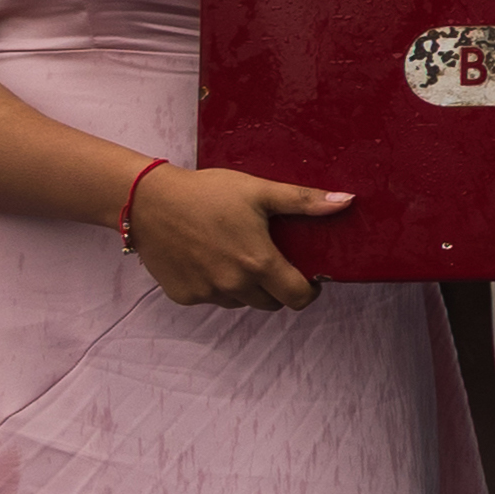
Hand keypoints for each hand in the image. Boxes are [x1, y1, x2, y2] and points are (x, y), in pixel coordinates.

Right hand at [127, 164, 351, 308]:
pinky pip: (211, 298)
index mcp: (257, 263)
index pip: (297, 298)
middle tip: (268, 259)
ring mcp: (206, 293)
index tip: (307, 277)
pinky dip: (215, 285)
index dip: (308, 291)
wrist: (147, 201)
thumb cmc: (206, 193)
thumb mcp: (259, 191)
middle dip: (276, 286)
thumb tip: (347, 201)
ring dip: (245, 287)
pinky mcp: (183, 295)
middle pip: (270, 302)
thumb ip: (304, 201)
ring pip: (241, 302)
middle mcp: (233, 285)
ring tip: (236, 254)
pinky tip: (208, 257)